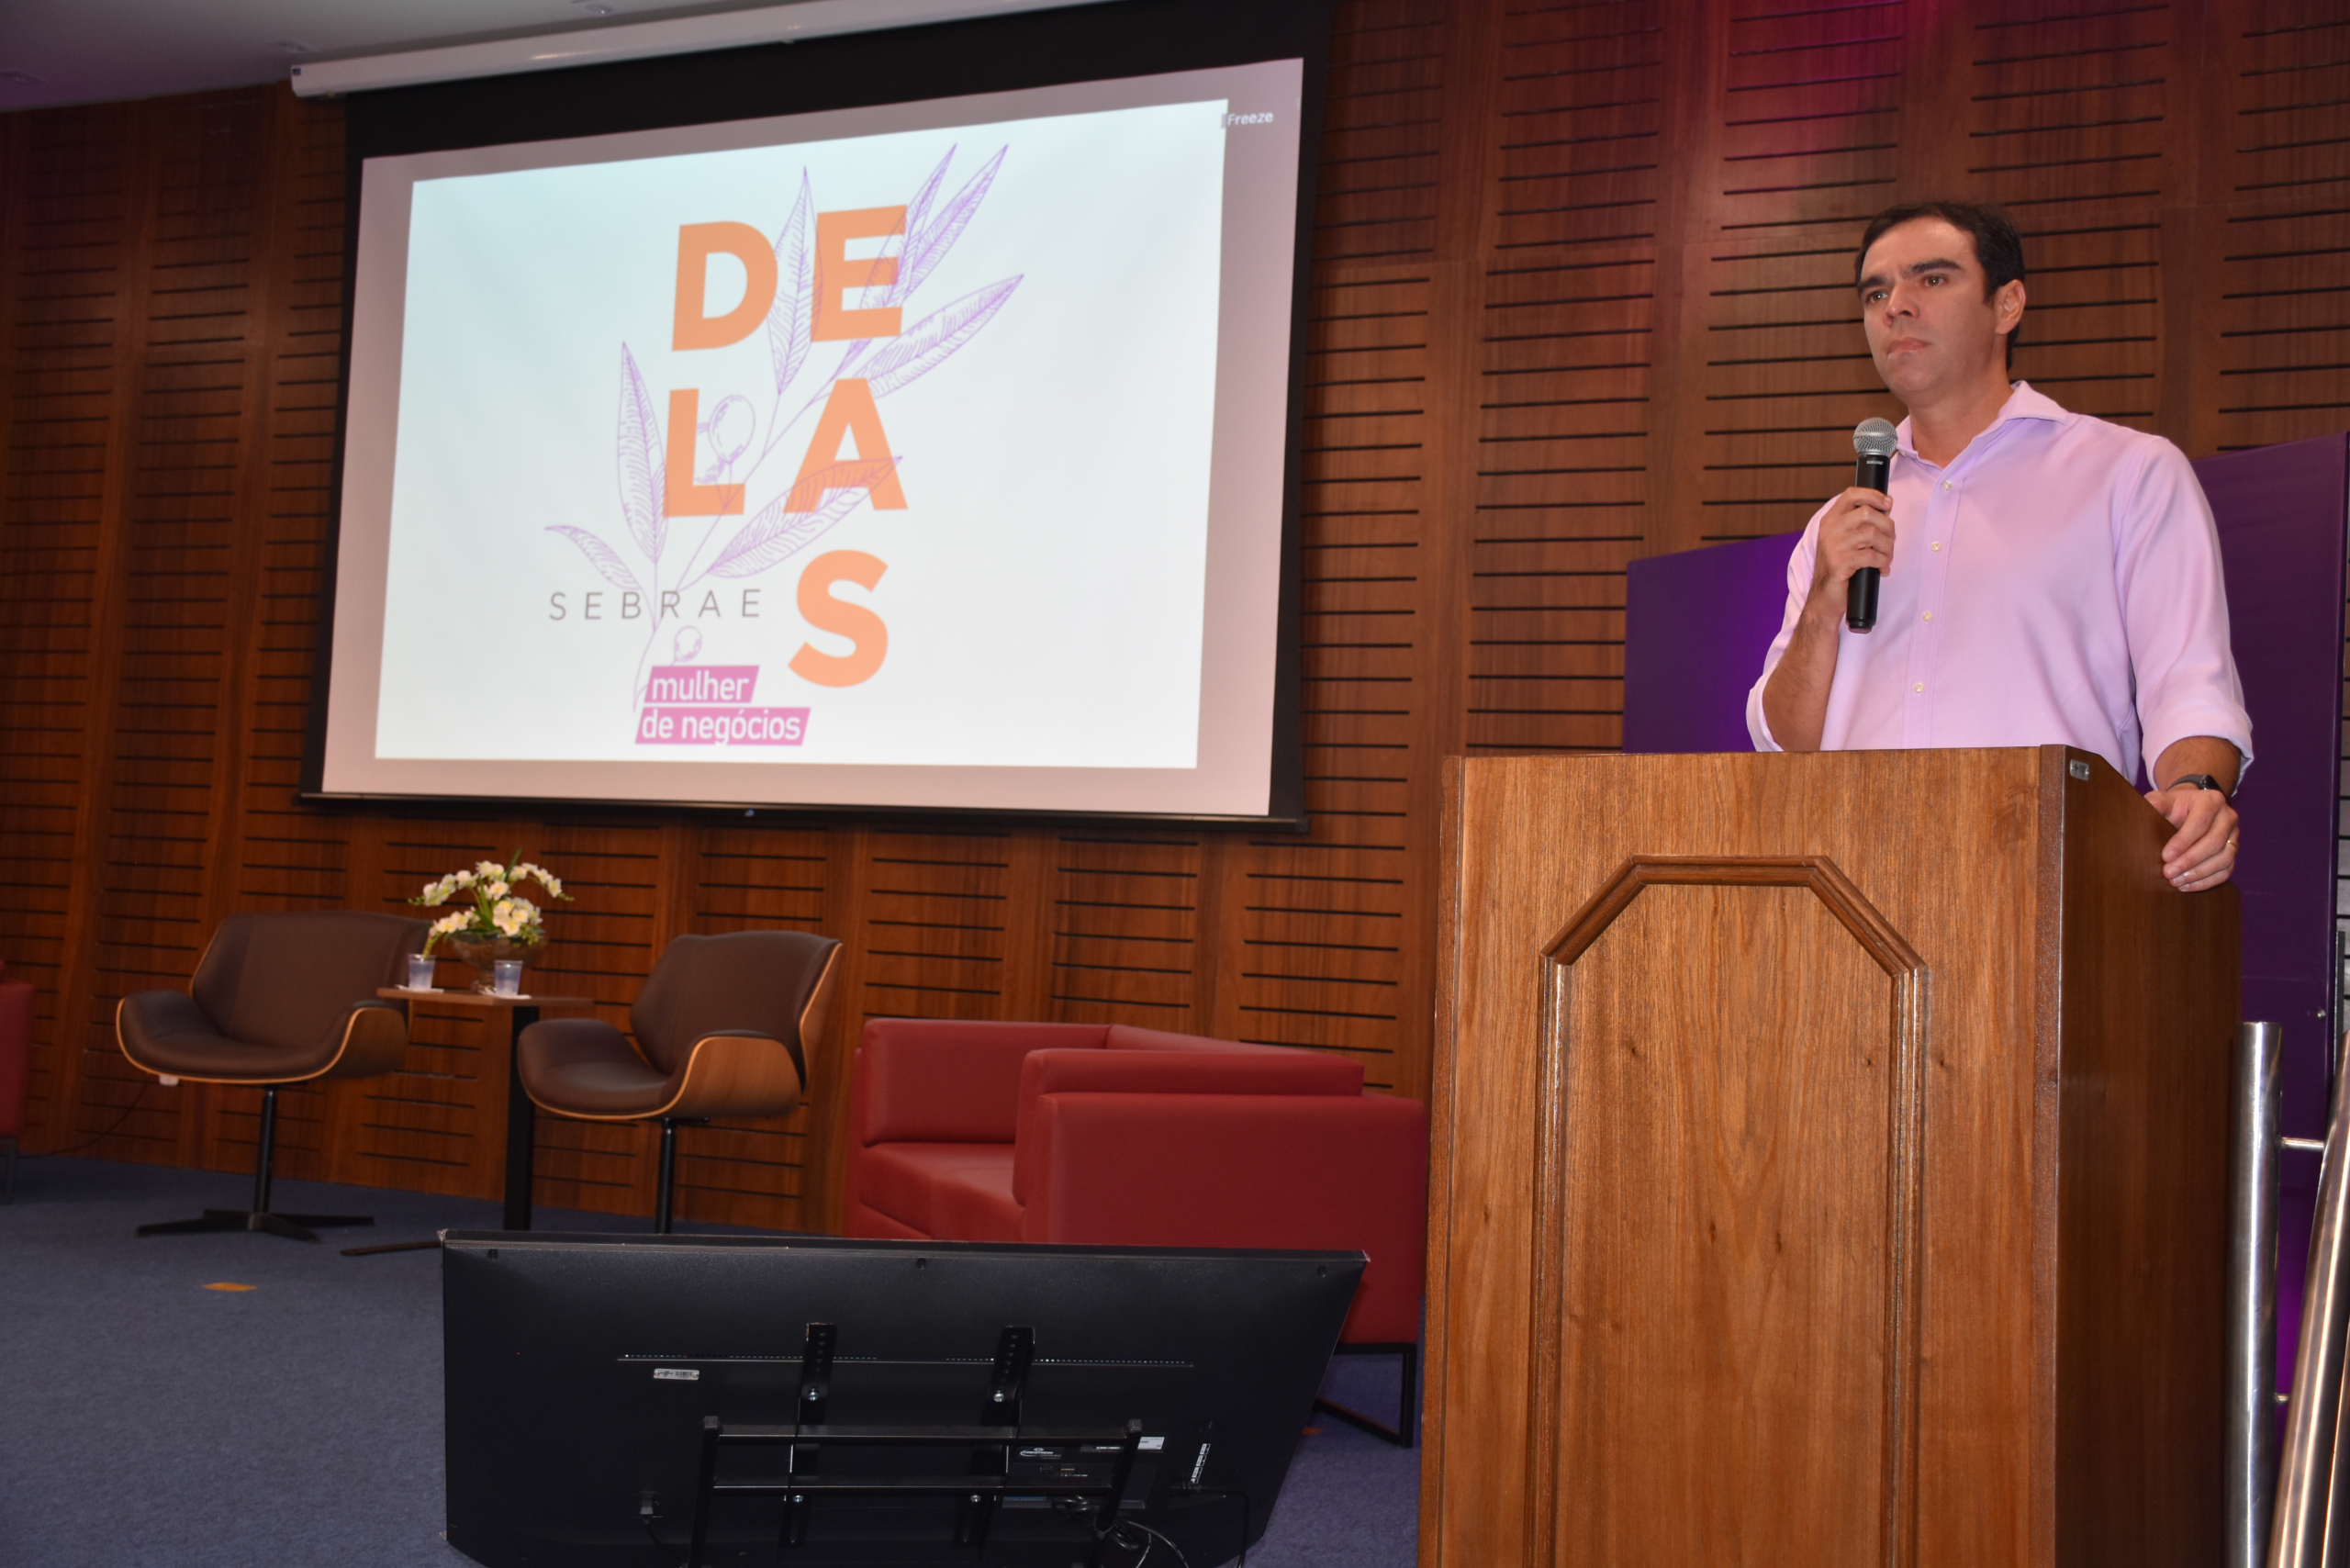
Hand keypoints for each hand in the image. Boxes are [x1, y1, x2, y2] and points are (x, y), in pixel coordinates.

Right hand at [1807, 486, 1896, 600]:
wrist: (1824, 598)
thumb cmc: (1840, 569)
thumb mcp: (1845, 541)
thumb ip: (1859, 525)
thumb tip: (1885, 508)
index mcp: (1830, 521)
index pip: (1851, 494)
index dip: (1873, 495)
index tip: (1888, 504)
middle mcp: (1829, 530)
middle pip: (1867, 513)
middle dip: (1887, 526)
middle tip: (1890, 540)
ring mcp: (1832, 546)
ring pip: (1872, 534)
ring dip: (1887, 547)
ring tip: (1887, 558)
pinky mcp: (1839, 563)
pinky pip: (1871, 556)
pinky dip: (1883, 562)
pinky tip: (1882, 569)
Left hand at [2144, 784, 2238, 890]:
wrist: (2192, 809)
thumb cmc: (2175, 806)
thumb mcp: (2165, 799)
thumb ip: (2157, 803)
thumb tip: (2149, 808)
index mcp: (2211, 801)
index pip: (2200, 822)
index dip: (2183, 841)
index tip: (2165, 856)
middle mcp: (2228, 817)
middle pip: (2214, 842)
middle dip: (2190, 860)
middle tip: (2168, 873)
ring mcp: (2234, 836)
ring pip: (2224, 859)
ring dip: (2198, 873)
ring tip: (2175, 881)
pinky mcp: (2233, 852)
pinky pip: (2226, 871)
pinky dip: (2206, 881)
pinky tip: (2187, 886)